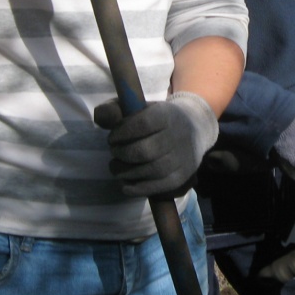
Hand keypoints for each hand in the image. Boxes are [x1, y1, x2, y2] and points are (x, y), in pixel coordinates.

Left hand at [94, 91, 219, 199]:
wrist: (195, 128)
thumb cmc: (158, 119)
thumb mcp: (140, 106)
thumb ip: (115, 109)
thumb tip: (100, 116)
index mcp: (167, 115)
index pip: (143, 124)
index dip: (122, 132)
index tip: (113, 137)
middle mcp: (177, 137)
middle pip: (144, 151)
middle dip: (122, 153)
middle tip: (115, 152)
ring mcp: (181, 159)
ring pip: (149, 171)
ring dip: (125, 172)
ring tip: (116, 166)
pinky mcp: (180, 178)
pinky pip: (156, 187)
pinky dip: (135, 188)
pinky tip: (125, 182)